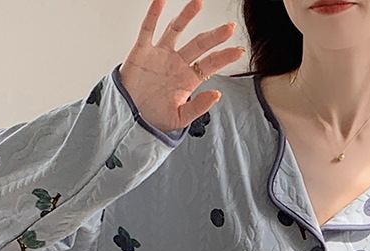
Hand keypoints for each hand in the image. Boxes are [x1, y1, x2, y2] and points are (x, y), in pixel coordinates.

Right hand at [118, 0, 244, 132]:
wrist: (130, 116)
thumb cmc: (154, 117)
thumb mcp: (179, 119)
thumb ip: (198, 107)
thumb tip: (217, 94)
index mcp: (188, 79)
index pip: (210, 64)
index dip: (224, 57)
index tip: (239, 51)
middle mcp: (177, 63)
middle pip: (199, 44)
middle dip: (215, 36)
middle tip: (230, 27)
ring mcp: (160, 54)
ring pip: (176, 30)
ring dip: (187, 16)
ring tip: (198, 2)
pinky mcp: (142, 50)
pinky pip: (148, 28)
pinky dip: (154, 13)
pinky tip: (161, 0)